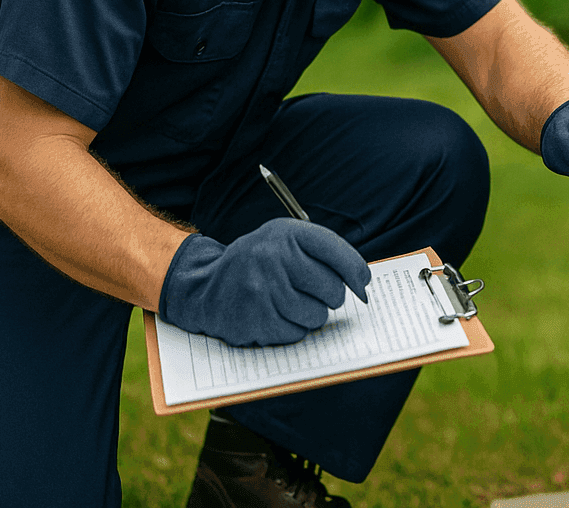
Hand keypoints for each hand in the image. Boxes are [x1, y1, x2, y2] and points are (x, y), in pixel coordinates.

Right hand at [158, 218, 371, 346]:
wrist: (205, 286)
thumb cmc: (258, 264)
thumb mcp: (285, 242)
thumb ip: (324, 254)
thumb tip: (364, 284)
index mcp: (285, 233)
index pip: (336, 251)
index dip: (356, 272)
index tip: (363, 285)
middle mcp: (273, 256)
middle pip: (332, 289)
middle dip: (329, 297)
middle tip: (310, 293)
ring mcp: (263, 289)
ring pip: (317, 316)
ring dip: (309, 316)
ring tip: (287, 303)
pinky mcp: (256, 319)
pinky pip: (297, 333)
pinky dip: (291, 329)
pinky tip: (272, 315)